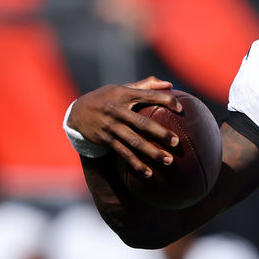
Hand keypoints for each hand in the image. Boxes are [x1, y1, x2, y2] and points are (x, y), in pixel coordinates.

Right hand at [66, 76, 180, 176]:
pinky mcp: (106, 139)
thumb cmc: (108, 98)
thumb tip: (169, 85)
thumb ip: (146, 85)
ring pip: (134, 141)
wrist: (78, 112)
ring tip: (168, 160)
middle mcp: (117, 110)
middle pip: (142, 122)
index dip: (165, 100)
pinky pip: (123, 153)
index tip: (180, 109)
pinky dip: (135, 164)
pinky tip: (148, 173)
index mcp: (124, 95)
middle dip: (160, 133)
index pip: (148, 96)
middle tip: (176, 142)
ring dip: (151, 152)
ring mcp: (111, 126)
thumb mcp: (122, 88)